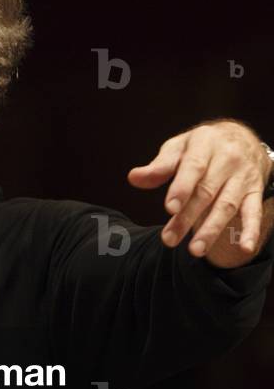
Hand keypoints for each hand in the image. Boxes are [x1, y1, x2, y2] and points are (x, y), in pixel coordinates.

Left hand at [127, 119, 272, 257]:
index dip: (181, 189)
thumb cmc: (201, 146)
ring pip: (227, 205)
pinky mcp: (255, 191)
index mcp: (205, 144)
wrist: (242, 138)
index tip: (170, 209)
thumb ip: (158, 166)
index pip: (193, 168)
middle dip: (187, 218)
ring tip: (195, 250)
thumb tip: (133, 178)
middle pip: (206, 192)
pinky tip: (245, 248)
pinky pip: (254, 212)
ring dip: (211, 229)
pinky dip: (251, 230)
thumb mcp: (179, 148)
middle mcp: (228, 160)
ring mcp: (243, 177)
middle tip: (169, 239)